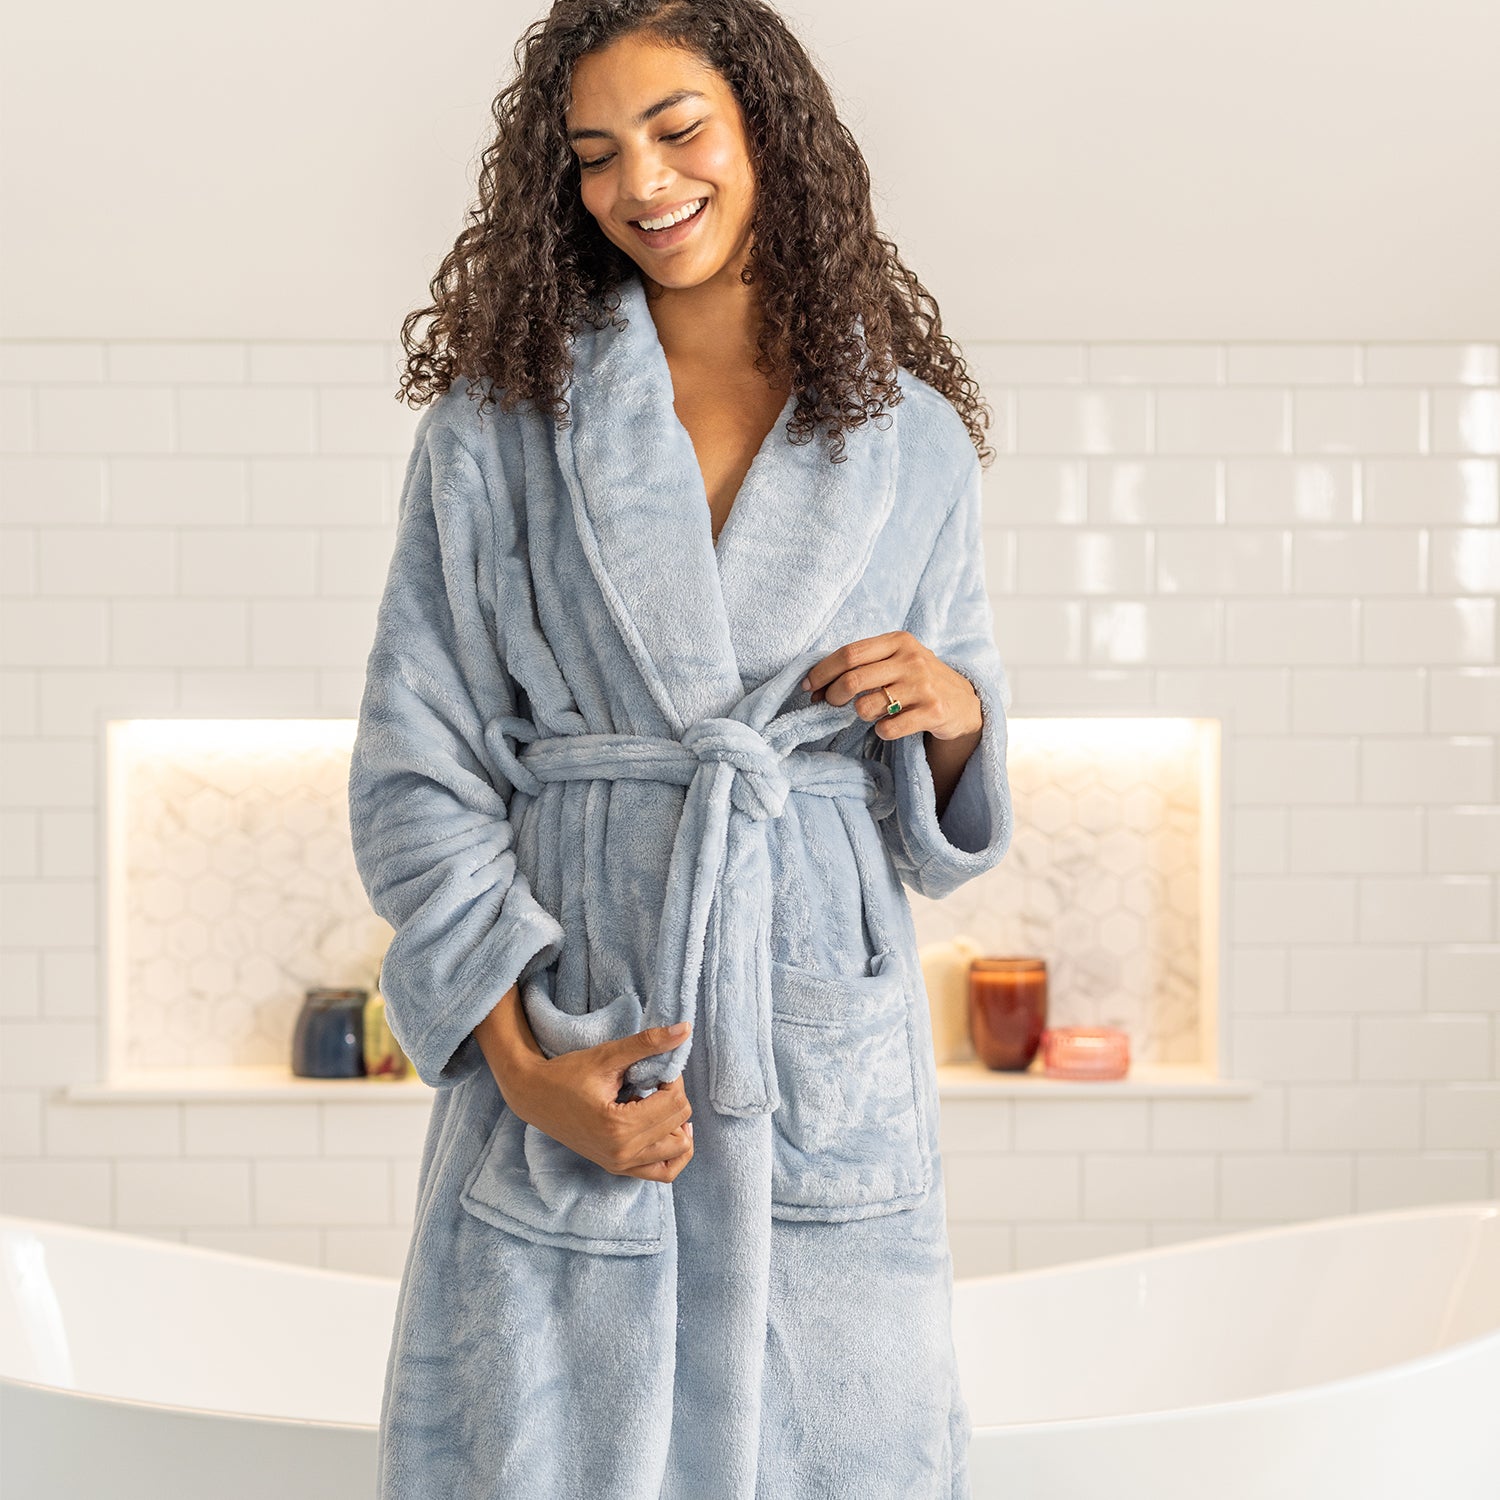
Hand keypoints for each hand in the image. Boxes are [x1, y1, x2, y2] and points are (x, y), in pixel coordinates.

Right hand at [505, 1021, 695, 1182]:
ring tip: (657, 1103)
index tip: (655, 1068)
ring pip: (678, 1152)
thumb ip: (648, 1043)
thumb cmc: (567, 1074)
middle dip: (674, 1097)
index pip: (674, 1103)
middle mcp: (622, 1153)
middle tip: (653, 1081)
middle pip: (679, 1125)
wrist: (534, 1096)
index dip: (673, 1078)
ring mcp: (620, 1164)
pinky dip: (672, 1151)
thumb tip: (685, 1029)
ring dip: (676, 1124)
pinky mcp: (618, 1168)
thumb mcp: (608, 1055)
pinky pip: (663, 1172)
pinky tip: (663, 1127)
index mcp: (619, 1126)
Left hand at [801, 631, 982, 742]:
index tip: (809, 686)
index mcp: (898, 641)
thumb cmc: (917, 680)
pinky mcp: (933, 712)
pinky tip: (890, 726)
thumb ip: (861, 666)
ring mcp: (923, 686)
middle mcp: (912, 660)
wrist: (963, 702)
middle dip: (832, 696)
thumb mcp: (896, 660)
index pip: (849, 653)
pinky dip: (882, 731)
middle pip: (853, 680)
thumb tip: (815, 685)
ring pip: (867, 707)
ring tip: (871, 712)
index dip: (822, 671)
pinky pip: (888, 728)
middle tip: (829, 704)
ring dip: (860, 715)